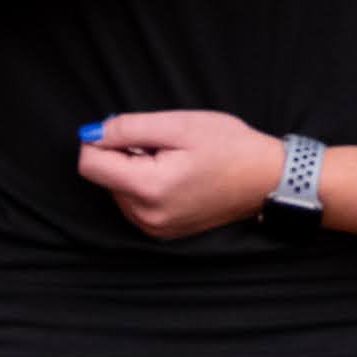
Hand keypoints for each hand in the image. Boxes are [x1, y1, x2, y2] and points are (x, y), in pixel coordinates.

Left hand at [79, 107, 279, 236]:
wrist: (266, 178)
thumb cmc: (230, 147)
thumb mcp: (178, 124)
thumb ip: (127, 128)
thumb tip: (91, 134)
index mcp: (148, 188)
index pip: (89, 164)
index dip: (101, 140)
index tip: (129, 130)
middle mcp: (146, 216)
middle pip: (104, 177)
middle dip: (124, 155)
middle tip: (165, 146)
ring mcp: (155, 228)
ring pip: (118, 190)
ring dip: (135, 171)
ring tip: (174, 162)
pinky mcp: (163, 232)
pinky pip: (135, 204)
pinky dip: (146, 186)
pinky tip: (176, 177)